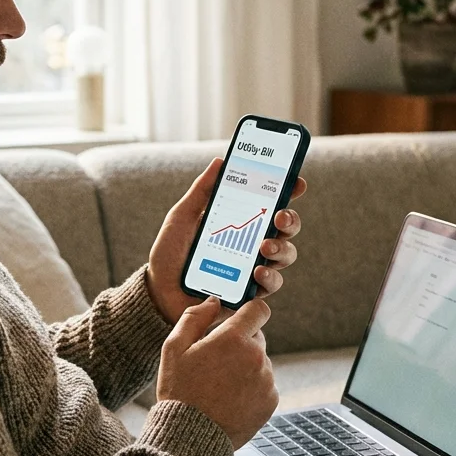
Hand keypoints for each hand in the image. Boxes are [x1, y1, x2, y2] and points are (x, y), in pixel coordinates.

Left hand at [146, 158, 306, 323]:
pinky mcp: (249, 294)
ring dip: (281, 248)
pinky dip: (268, 277)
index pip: (271, 203)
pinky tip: (257, 272)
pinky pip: (270, 285)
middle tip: (280, 216)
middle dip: (290, 220)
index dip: (289, 191)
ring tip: (265, 247)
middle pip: (286, 228)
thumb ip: (201, 191)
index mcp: (240, 221)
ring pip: (285, 255)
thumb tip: (220, 162)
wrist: (158, 293)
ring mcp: (253, 268)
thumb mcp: (182, 218)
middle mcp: (252, 244)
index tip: (296, 182)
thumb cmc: (170, 255)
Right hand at [157, 297, 276, 447]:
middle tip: (217, 360)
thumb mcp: (174, 348)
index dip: (249, 311)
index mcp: (233, 338)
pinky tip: (230, 398)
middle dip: (241, 342)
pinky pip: (265, 384)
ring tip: (220, 385)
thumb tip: (213, 301)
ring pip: (260, 361)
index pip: (259, 309)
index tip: (239, 319)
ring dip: (246, 366)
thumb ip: (194, 317)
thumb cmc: (180, 390)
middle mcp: (256, 356)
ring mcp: (266, 380)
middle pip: (257, 336)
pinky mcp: (271, 400)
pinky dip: (252, 387)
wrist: (192, 436)